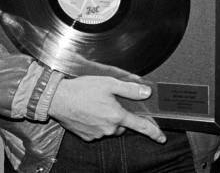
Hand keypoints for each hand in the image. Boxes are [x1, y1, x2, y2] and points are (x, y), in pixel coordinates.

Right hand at [48, 75, 165, 142]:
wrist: (58, 98)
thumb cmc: (82, 89)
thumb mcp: (109, 82)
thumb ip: (129, 89)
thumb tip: (146, 92)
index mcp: (116, 116)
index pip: (140, 125)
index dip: (153, 131)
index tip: (161, 137)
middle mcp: (108, 128)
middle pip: (122, 124)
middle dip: (120, 115)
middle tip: (110, 101)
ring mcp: (97, 134)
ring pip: (109, 127)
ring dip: (107, 117)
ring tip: (96, 103)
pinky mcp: (86, 136)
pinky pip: (97, 130)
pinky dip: (96, 121)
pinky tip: (89, 110)